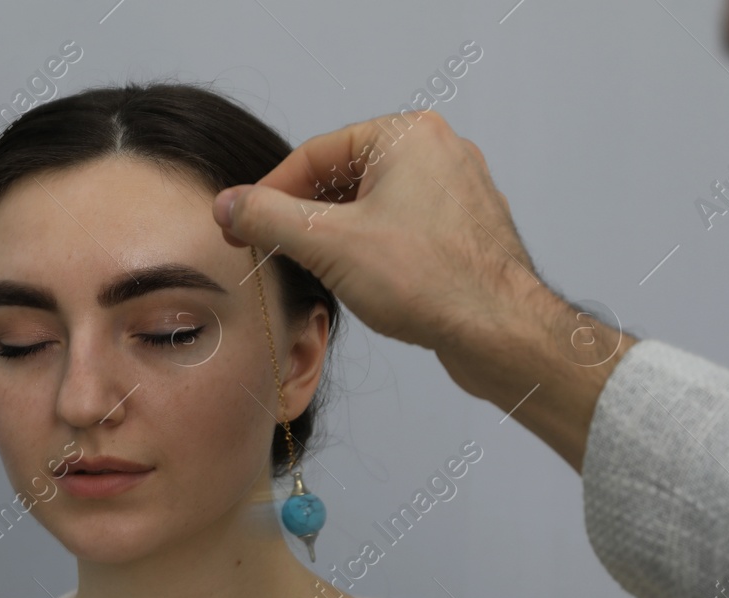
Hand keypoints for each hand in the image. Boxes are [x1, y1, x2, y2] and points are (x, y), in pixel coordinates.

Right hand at [211, 110, 637, 471]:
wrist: (501, 332)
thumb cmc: (428, 281)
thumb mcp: (329, 245)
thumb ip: (269, 219)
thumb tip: (227, 205)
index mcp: (407, 135)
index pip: (317, 154)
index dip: (270, 192)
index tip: (243, 225)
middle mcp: (440, 151)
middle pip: (346, 178)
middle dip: (308, 217)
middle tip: (275, 252)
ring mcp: (459, 191)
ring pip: (376, 207)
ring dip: (340, 238)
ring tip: (319, 273)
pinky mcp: (468, 231)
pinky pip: (406, 230)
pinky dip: (377, 251)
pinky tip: (367, 286)